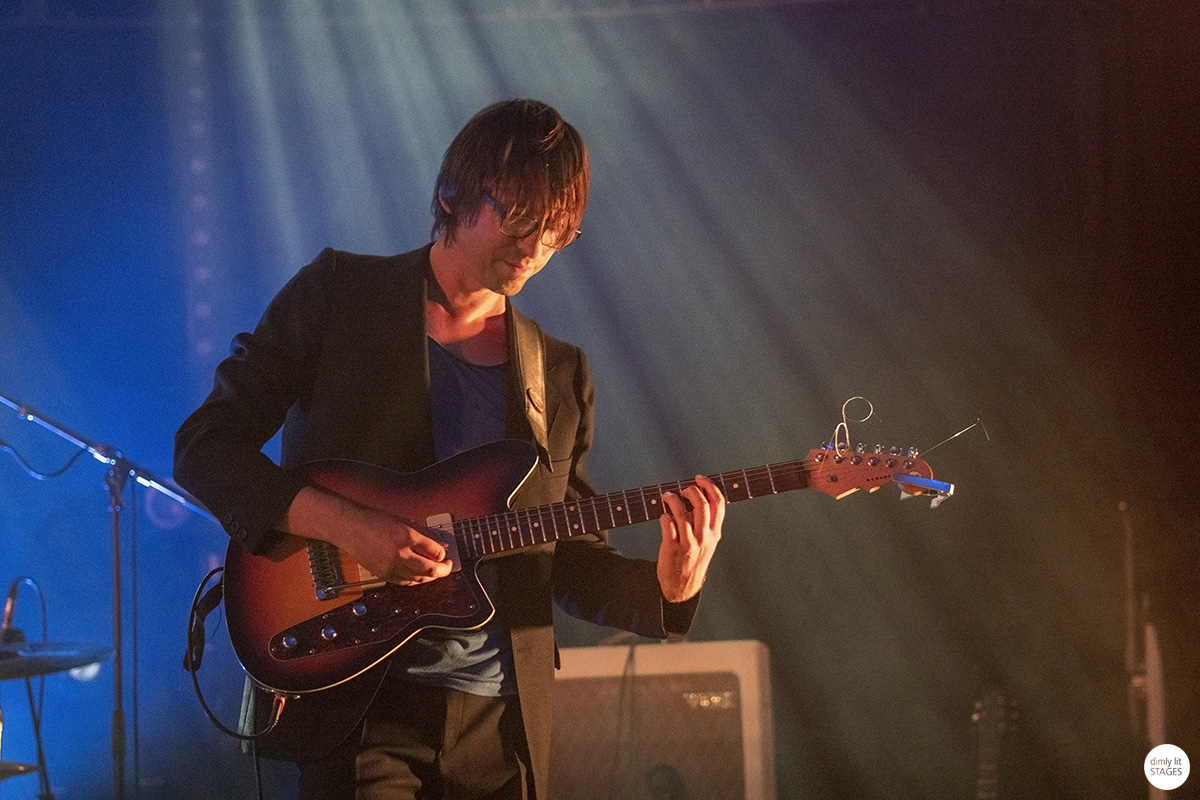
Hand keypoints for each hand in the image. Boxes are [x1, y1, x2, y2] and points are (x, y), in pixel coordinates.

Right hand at [286, 486, 453, 585]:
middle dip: (443, 570)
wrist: (349, 527)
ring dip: (430, 577)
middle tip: (448, 567)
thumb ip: (422, 533)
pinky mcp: (383, 574)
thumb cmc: (373, 520)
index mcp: (407, 536)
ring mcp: (391, 566)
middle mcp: (400, 553)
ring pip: (418, 579)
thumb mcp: (403, 521)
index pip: (435, 551)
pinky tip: (420, 576)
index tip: (445, 552)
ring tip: (435, 572)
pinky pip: (405, 582)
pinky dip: (415, 580)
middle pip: (430, 569)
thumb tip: (439, 544)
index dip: (443, 554)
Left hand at [656, 474, 724, 602]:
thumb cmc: (693, 561)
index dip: (709, 486)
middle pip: (701, 504)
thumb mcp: (708, 543)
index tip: (700, 479)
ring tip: (667, 497)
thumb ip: (707, 522)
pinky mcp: (672, 547)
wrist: (682, 587)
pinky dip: (664, 515)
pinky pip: (667, 523)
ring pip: (681, 512)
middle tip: (683, 490)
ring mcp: (688, 543)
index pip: (719, 503)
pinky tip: (663, 516)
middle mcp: (703, 537)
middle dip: (691, 491)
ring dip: (672, 499)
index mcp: (715, 533)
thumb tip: (699, 495)